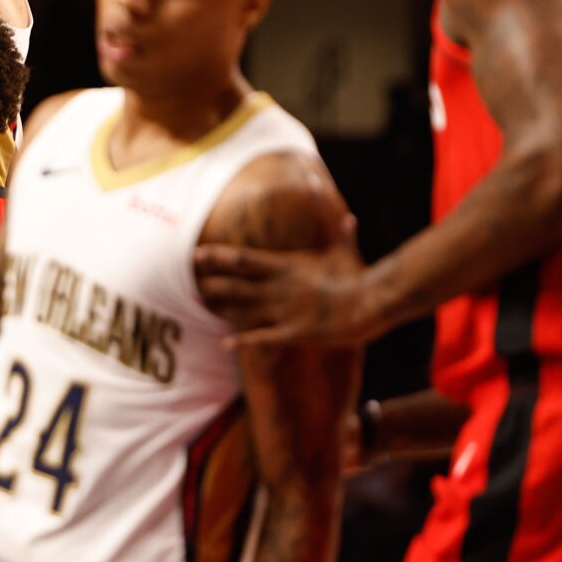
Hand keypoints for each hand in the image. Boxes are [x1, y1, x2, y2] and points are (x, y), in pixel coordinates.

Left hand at [193, 216, 379, 348]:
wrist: (370, 303)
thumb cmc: (359, 277)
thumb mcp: (347, 252)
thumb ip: (342, 234)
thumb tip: (349, 217)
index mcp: (288, 266)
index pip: (245, 259)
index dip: (219, 257)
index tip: (198, 253)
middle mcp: (280, 287)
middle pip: (237, 284)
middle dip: (212, 282)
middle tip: (190, 280)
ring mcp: (285, 310)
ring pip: (244, 309)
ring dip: (222, 307)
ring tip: (200, 305)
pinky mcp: (294, 332)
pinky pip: (263, 338)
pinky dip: (243, 340)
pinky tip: (225, 344)